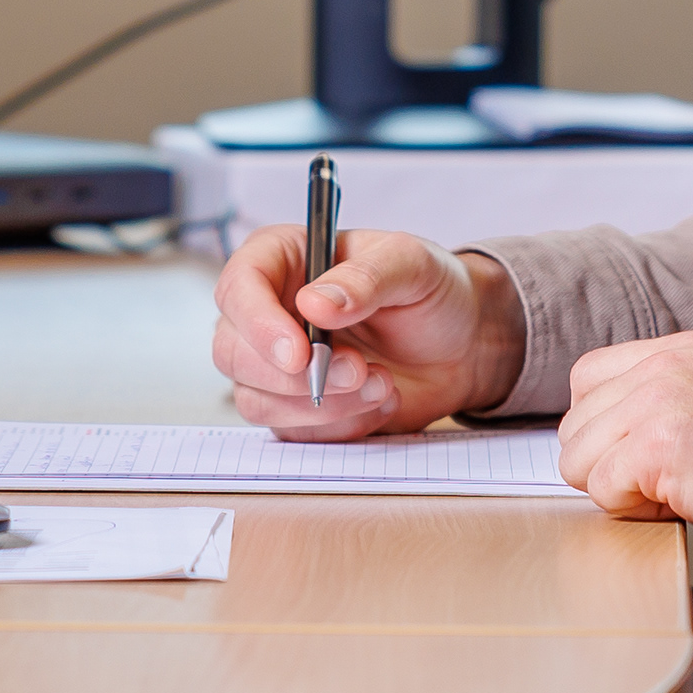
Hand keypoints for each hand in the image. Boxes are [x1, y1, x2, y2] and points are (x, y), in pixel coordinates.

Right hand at [212, 223, 526, 439]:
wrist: (461, 345)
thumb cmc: (431, 290)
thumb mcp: (412, 264)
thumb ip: (367, 277)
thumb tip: (314, 304)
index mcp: (284, 259)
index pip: (238, 286)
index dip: (257, 323)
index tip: (298, 353)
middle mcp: (270, 312)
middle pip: (231, 352)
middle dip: (292, 376)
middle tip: (358, 370)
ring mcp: (277, 365)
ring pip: (257, 400)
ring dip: (322, 404)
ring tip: (382, 383)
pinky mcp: (296, 409)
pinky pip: (293, 432)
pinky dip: (340, 424)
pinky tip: (380, 400)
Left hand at [557, 331, 692, 569]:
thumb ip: (673, 400)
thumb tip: (613, 441)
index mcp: (682, 350)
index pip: (588, 379)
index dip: (605, 431)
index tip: (643, 459)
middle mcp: (665, 363)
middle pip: (574, 424)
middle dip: (608, 467)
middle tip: (667, 484)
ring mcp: (659, 399)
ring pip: (577, 458)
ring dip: (619, 490)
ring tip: (678, 493)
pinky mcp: (659, 444)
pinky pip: (602, 489)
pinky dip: (634, 511)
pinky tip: (685, 503)